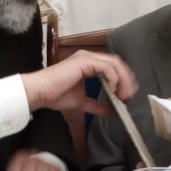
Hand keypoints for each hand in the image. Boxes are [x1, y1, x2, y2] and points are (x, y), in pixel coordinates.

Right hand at [21, 49, 137, 115]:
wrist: (40, 93)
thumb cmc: (55, 96)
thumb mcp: (82, 103)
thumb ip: (97, 106)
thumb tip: (112, 114)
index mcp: (89, 64)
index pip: (112, 67)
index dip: (123, 80)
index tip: (127, 96)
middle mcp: (89, 57)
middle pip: (117, 63)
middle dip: (126, 79)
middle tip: (130, 96)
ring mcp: (87, 58)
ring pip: (114, 64)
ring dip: (123, 79)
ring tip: (124, 95)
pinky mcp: (84, 62)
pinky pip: (106, 68)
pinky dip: (113, 78)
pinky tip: (113, 90)